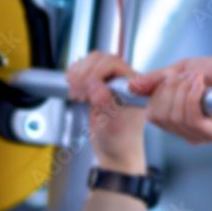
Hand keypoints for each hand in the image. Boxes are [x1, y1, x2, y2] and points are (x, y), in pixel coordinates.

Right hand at [66, 51, 146, 172]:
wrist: (115, 152)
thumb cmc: (121, 142)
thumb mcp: (113, 125)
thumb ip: (105, 102)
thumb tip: (95, 83)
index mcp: (136, 87)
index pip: (114, 64)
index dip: (96, 72)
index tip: (87, 90)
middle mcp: (125, 81)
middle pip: (101, 59)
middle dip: (85, 73)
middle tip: (80, 93)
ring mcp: (112, 82)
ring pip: (91, 61)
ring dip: (78, 74)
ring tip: (78, 94)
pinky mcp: (99, 85)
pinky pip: (84, 69)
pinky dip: (75, 76)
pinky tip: (76, 91)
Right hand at [129, 55, 211, 143]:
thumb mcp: (180, 70)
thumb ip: (157, 80)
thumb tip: (131, 87)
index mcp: (178, 121)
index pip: (152, 115)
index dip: (157, 93)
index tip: (173, 76)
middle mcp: (188, 132)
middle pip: (159, 117)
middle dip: (170, 89)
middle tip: (191, 76)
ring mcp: (201, 135)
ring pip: (174, 117)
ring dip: (184, 90)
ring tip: (199, 79)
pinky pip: (191, 119)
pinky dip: (192, 97)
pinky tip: (202, 86)